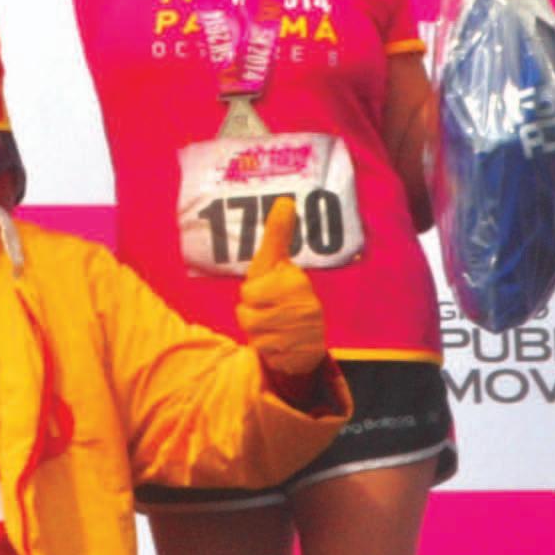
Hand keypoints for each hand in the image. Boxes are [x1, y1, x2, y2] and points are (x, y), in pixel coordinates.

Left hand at [235, 197, 327, 378]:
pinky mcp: (302, 354)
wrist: (308, 339)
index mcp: (296, 280)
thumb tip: (285, 199)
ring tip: (274, 327)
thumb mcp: (276, 264)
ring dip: (258, 334)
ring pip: (254, 335)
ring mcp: (305, 331)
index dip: (251, 295)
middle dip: (252, 316)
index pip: (248, 292)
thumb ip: (277, 234)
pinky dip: (269, 351)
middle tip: (268, 312)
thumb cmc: (283, 294)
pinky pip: (266, 354)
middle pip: (247, 316)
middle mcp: (304, 304)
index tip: (265, 293)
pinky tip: (280, 344)